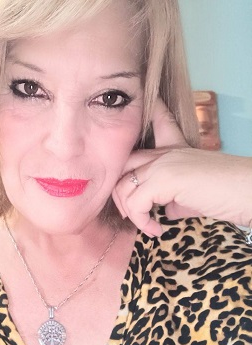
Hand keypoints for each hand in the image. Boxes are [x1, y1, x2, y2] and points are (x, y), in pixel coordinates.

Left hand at [112, 99, 251, 236]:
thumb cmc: (225, 195)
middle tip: (132, 214)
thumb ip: (171, 198)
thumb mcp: (191, 195)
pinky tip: (156, 230)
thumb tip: (162, 211)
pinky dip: (141, 222)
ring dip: (131, 213)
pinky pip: (136, 203)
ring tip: (147, 226)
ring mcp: (164, 163)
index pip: (158, 121)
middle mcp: (165, 153)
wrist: (249, 194)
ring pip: (123, 188)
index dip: (149, 112)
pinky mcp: (166, 178)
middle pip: (122, 165)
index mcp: (174, 149)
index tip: (147, 102)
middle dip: (118, 193)